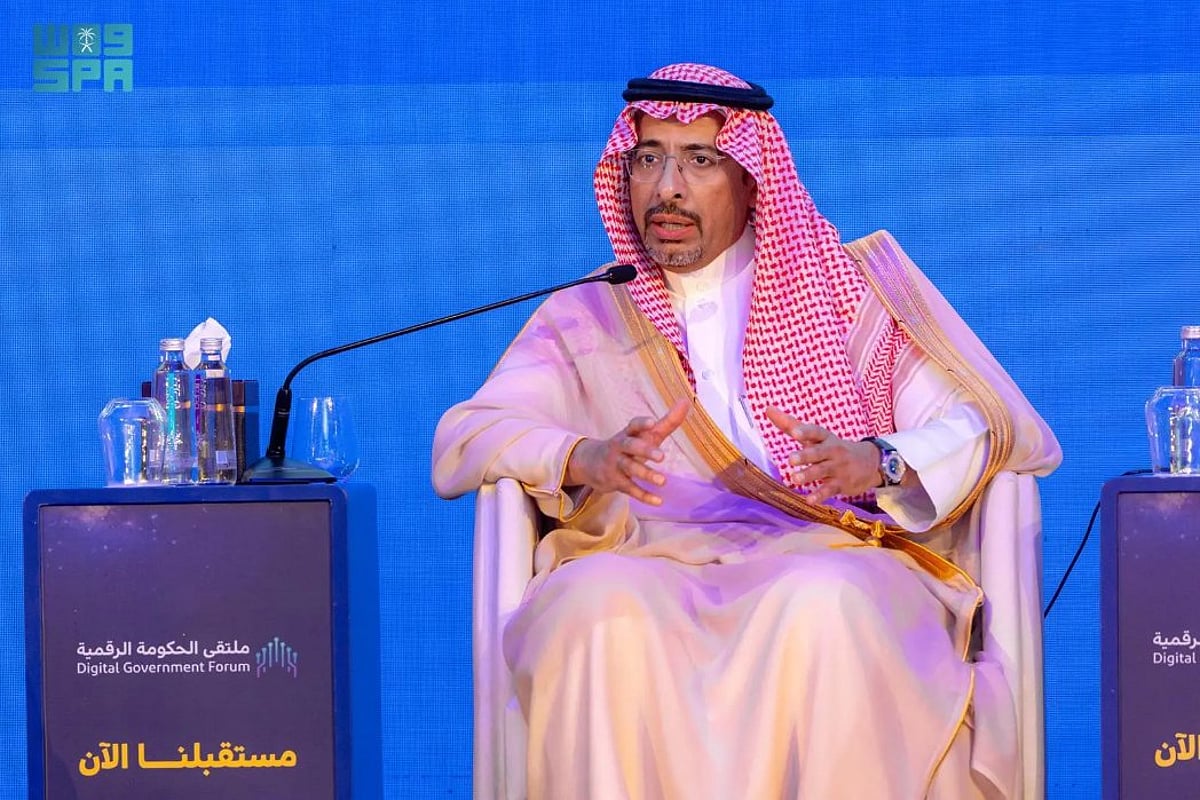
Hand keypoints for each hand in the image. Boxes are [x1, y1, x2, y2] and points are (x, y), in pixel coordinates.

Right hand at [564, 399, 689, 505]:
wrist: (591, 463)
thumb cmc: (628, 445)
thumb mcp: (646, 434)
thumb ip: (667, 421)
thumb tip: (687, 401)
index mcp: (628, 434)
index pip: (633, 426)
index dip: (641, 424)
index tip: (652, 422)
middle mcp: (620, 447)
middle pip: (630, 446)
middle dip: (644, 450)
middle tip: (661, 456)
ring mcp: (616, 465)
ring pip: (630, 469)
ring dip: (646, 474)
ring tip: (663, 480)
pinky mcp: (616, 482)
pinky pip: (630, 489)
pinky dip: (644, 496)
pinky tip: (658, 501)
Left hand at [764, 407, 881, 502]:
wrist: (868, 462)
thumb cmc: (832, 447)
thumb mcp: (815, 436)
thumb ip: (790, 424)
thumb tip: (767, 409)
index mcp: (825, 438)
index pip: (815, 432)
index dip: (806, 431)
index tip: (795, 432)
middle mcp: (832, 451)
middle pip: (818, 452)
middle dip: (806, 455)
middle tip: (791, 459)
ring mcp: (837, 468)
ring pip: (822, 471)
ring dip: (809, 475)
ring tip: (794, 478)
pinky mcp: (841, 484)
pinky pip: (829, 490)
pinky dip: (820, 495)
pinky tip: (809, 500)